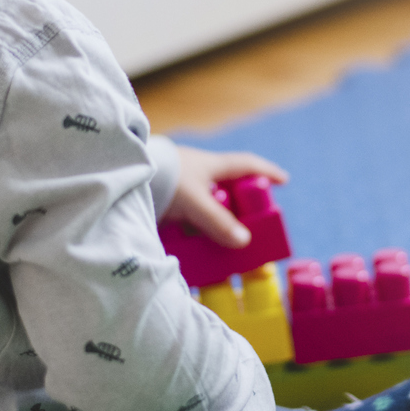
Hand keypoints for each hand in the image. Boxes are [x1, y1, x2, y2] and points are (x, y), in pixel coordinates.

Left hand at [165, 145, 287, 246]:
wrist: (125, 176)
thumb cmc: (163, 180)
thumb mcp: (195, 201)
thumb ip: (218, 222)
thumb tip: (244, 242)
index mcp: (210, 165)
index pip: (246, 165)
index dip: (266, 172)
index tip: (284, 181)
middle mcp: (197, 174)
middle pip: (228, 190)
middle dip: (241, 207)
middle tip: (252, 225)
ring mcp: (181, 188)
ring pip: (207, 206)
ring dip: (217, 222)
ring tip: (225, 244)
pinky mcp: (166, 201)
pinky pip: (188, 217)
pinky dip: (196, 230)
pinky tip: (197, 245)